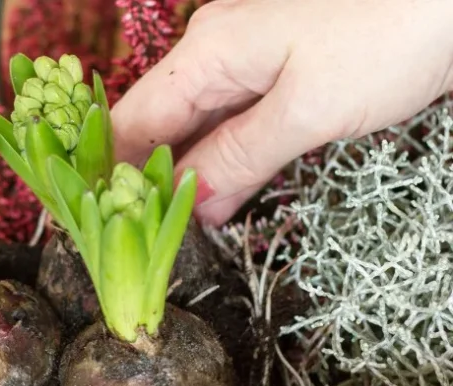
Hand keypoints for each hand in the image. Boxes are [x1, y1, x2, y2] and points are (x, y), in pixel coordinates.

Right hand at [111, 0, 452, 224]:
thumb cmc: (391, 32)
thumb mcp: (307, 110)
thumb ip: (240, 158)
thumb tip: (190, 204)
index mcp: (207, 52)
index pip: (134, 123)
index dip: (114, 175)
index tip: (108, 225)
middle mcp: (216, 50)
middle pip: (160, 125)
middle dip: (150, 182)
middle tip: (143, 239)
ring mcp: (248, 58)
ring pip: (198, 125)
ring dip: (188, 175)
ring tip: (177, 228)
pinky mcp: (280, 69)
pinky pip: (234, 120)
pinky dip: (224, 159)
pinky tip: (221, 194)